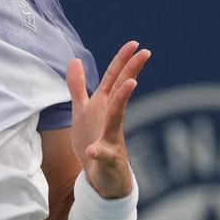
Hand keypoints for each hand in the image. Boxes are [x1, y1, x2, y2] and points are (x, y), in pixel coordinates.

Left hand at [65, 41, 151, 198]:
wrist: (101, 177)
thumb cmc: (94, 139)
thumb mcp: (83, 109)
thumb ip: (78, 86)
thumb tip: (74, 59)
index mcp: (104, 106)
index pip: (114, 80)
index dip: (122, 61)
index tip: (134, 43)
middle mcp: (111, 119)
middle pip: (121, 92)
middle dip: (131, 71)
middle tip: (145, 52)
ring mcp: (112, 138)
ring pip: (116, 118)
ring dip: (121, 102)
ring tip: (130, 84)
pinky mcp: (107, 159)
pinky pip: (102, 154)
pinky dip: (98, 151)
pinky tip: (93, 150)